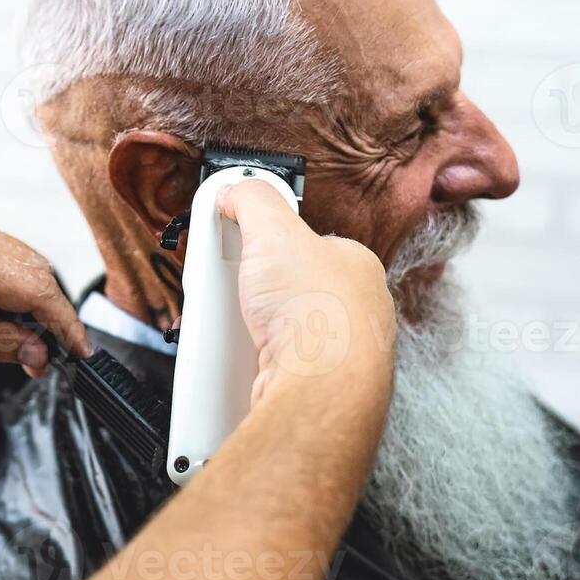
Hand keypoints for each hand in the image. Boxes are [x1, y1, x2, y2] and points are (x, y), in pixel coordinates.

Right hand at [218, 180, 396, 405]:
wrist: (320, 390)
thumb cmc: (317, 313)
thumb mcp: (274, 229)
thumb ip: (253, 199)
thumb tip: (236, 189)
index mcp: (355, 267)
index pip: (303, 243)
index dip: (264, 242)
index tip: (236, 243)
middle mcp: (353, 310)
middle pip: (282, 287)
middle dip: (246, 288)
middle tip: (223, 286)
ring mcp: (335, 351)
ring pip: (274, 328)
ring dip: (242, 327)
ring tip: (224, 324)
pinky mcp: (312, 385)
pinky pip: (268, 364)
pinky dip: (244, 361)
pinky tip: (234, 357)